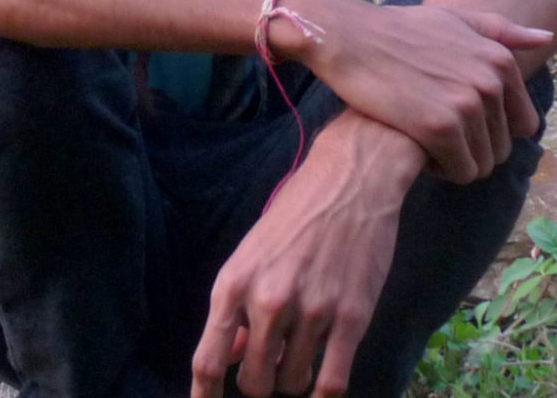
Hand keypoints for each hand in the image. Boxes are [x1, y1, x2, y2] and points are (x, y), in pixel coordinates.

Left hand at [191, 114, 421, 397]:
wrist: (349, 180)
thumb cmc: (295, 214)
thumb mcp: (251, 253)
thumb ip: (240, 305)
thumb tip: (236, 353)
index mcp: (233, 283)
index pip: (207, 360)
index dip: (205, 396)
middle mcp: (268, 300)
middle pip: (254, 383)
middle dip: (260, 382)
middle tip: (270, 364)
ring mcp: (311, 311)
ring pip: (292, 382)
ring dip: (294, 379)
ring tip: (301, 356)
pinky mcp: (352, 317)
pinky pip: (332, 382)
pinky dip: (324, 394)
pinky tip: (323, 388)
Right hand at [274, 0, 547, 184]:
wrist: (348, 38)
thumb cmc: (397, 30)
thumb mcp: (454, 20)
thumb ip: (501, 31)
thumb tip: (545, 38)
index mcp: (500, 62)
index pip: (524, 125)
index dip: (491, 132)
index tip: (459, 123)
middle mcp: (490, 82)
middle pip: (502, 149)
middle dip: (472, 149)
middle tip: (435, 134)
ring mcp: (467, 105)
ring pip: (482, 165)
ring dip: (455, 162)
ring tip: (424, 140)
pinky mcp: (440, 127)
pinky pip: (460, 171)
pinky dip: (440, 169)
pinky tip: (416, 147)